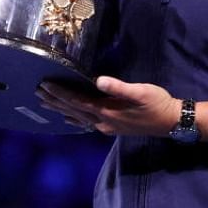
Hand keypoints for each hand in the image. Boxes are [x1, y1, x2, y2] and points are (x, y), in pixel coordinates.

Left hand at [36, 76, 179, 136]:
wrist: (171, 121)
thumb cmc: (157, 103)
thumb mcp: (141, 92)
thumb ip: (119, 87)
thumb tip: (99, 80)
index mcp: (107, 111)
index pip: (77, 101)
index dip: (61, 93)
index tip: (45, 84)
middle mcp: (102, 122)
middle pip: (73, 111)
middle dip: (55, 101)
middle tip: (37, 92)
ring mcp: (106, 127)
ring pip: (77, 118)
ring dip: (61, 110)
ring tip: (45, 104)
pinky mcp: (112, 127)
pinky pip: (86, 123)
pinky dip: (74, 119)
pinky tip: (69, 119)